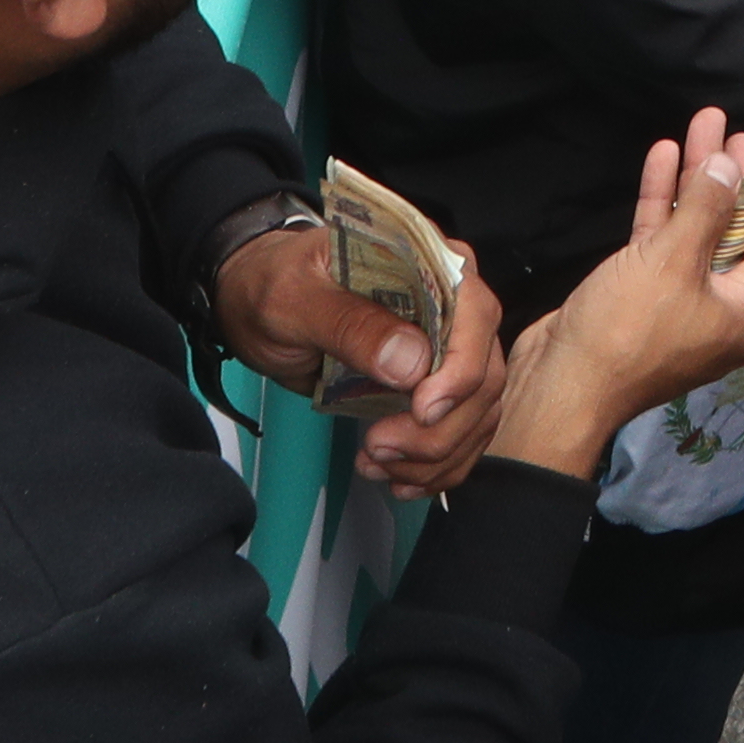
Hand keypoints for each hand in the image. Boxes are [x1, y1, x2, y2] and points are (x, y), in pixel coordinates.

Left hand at [217, 219, 510, 497]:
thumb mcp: (296, 298)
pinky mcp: (435, 388)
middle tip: (377, 449)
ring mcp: (449, 350)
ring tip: (374, 465)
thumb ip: (349, 323)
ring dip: (433, 455)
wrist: (260, 304)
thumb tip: (413, 364)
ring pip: (476, 415)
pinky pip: (460, 435)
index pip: (476, 313)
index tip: (421, 412)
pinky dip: (436, 467)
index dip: (460, 369)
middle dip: (438, 429)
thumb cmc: (276, 286)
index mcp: (429, 262)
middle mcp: (454, 304)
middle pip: (482, 376)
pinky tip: (397, 480)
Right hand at [495, 111, 743, 477]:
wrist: (562, 383)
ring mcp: (677, 300)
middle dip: (733, 179)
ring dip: (695, 179)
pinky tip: (663, 156)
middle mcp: (718, 307)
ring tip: (701, 127)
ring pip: (695, 229)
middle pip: (735, 231)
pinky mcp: (639, 293)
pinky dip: (661, 201)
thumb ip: (707, 208)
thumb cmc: (629, 327)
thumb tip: (730, 167)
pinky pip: (660, 240)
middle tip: (738, 134)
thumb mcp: (674, 262)